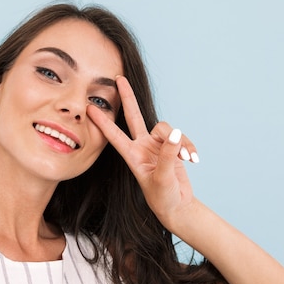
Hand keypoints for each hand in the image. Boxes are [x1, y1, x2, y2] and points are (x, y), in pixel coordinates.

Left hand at [87, 76, 198, 225]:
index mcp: (133, 156)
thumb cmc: (164, 198)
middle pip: (134, 116)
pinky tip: (194, 159)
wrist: (177, 206)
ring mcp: (157, 145)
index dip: (103, 122)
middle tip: (118, 78)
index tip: (90, 109)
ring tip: (187, 158)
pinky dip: (188, 146)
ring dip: (179, 141)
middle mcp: (142, 147)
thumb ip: (168, 155)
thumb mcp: (163, 179)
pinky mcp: (172, 147)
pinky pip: (180, 137)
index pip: (115, 136)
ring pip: (166, 128)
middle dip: (127, 96)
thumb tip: (174, 133)